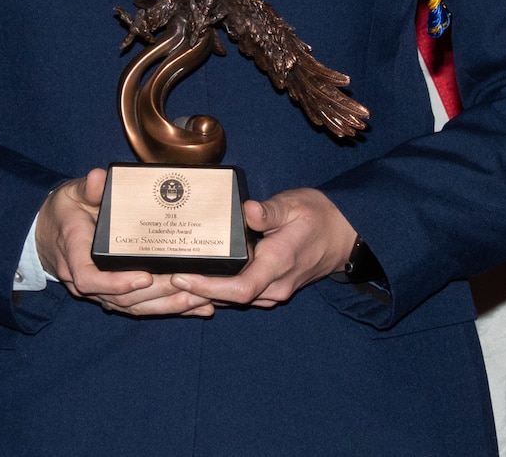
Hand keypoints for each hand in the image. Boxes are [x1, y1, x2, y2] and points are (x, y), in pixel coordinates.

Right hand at [36, 169, 213, 317]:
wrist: (49, 233)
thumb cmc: (65, 213)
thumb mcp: (72, 194)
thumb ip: (87, 188)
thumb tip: (99, 177)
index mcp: (74, 252)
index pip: (89, 278)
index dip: (116, 284)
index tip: (144, 277)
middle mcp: (84, 278)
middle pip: (120, 298)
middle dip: (156, 294)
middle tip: (187, 285)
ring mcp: (99, 291)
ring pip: (132, 307)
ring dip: (166, 306)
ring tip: (198, 300)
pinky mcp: (113, 296)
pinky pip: (139, 307)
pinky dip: (167, 308)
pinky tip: (194, 308)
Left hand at [171, 188, 357, 308]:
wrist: (344, 235)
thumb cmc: (317, 217)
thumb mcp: (295, 205)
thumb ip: (271, 211)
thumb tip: (249, 211)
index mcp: (279, 263)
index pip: (240, 288)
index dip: (208, 287)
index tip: (181, 277)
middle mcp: (276, 284)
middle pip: (230, 299)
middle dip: (195, 293)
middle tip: (162, 280)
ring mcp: (275, 289)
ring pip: (234, 300)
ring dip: (204, 294)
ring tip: (170, 282)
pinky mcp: (272, 287)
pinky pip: (241, 295)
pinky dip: (217, 291)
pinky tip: (195, 281)